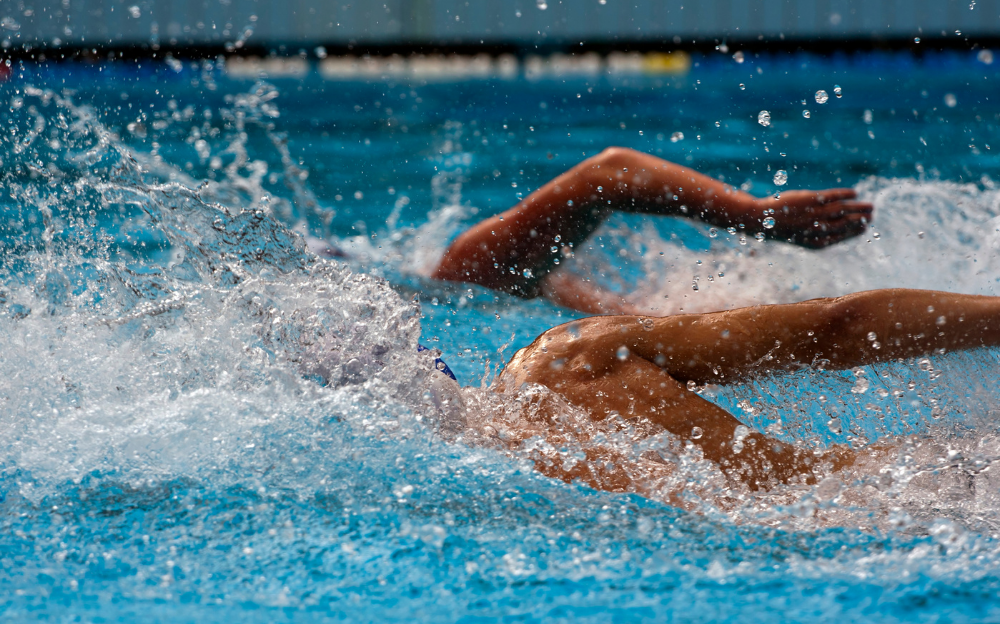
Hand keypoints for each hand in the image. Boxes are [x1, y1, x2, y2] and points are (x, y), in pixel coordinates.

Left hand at [754, 189, 872, 248]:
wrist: (760, 219)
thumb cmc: (781, 227)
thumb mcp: (800, 236)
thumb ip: (817, 233)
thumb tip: (835, 228)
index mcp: (814, 242)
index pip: (840, 237)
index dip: (854, 232)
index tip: (865, 227)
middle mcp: (816, 229)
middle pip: (844, 223)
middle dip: (860, 219)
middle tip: (872, 214)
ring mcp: (814, 214)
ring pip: (841, 210)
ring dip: (857, 207)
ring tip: (869, 205)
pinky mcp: (810, 199)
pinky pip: (832, 196)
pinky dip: (845, 194)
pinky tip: (854, 193)